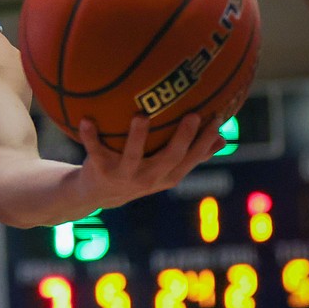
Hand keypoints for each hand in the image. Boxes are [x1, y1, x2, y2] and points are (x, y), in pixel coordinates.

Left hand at [76, 112, 225, 209]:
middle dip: (183, 138)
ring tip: (141, 116)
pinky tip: (86, 120)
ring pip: (133, 157)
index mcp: (167, 176)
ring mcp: (124, 176)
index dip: (206, 142)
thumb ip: (190, 155)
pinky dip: (90, 137)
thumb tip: (223, 139)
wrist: (97, 193)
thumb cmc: (137, 172)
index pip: (192, 158)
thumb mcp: (165, 169)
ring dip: (137, 137)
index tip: (217, 118)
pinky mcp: (100, 171)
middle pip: (170, 159)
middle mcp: (149, 178)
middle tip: (193, 114)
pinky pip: (95, 152)